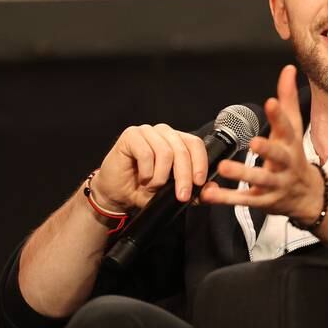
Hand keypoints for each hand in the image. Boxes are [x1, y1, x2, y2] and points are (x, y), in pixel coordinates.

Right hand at [93, 124, 208, 211]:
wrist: (115, 194)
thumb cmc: (142, 190)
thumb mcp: (171, 193)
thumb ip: (193, 190)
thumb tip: (212, 188)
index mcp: (176, 141)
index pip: (195, 144)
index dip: (200, 162)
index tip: (199, 182)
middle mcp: (164, 132)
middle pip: (182, 150)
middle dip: (184, 176)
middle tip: (182, 196)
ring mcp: (147, 131)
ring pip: (166, 152)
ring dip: (161, 176)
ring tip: (153, 186)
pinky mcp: (131, 135)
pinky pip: (146, 153)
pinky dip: (147, 171)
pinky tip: (142, 178)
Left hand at [200, 65, 323, 222]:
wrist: (307, 195)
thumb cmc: (294, 154)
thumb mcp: (294, 127)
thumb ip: (287, 99)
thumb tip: (288, 68)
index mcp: (291, 143)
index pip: (287, 127)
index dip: (279, 115)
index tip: (270, 102)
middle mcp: (286, 163)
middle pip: (278, 156)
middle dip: (267, 150)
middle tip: (253, 143)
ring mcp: (276, 184)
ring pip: (260, 181)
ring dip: (242, 175)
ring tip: (224, 167)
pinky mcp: (264, 201)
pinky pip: (245, 200)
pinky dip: (226, 198)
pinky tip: (209, 194)